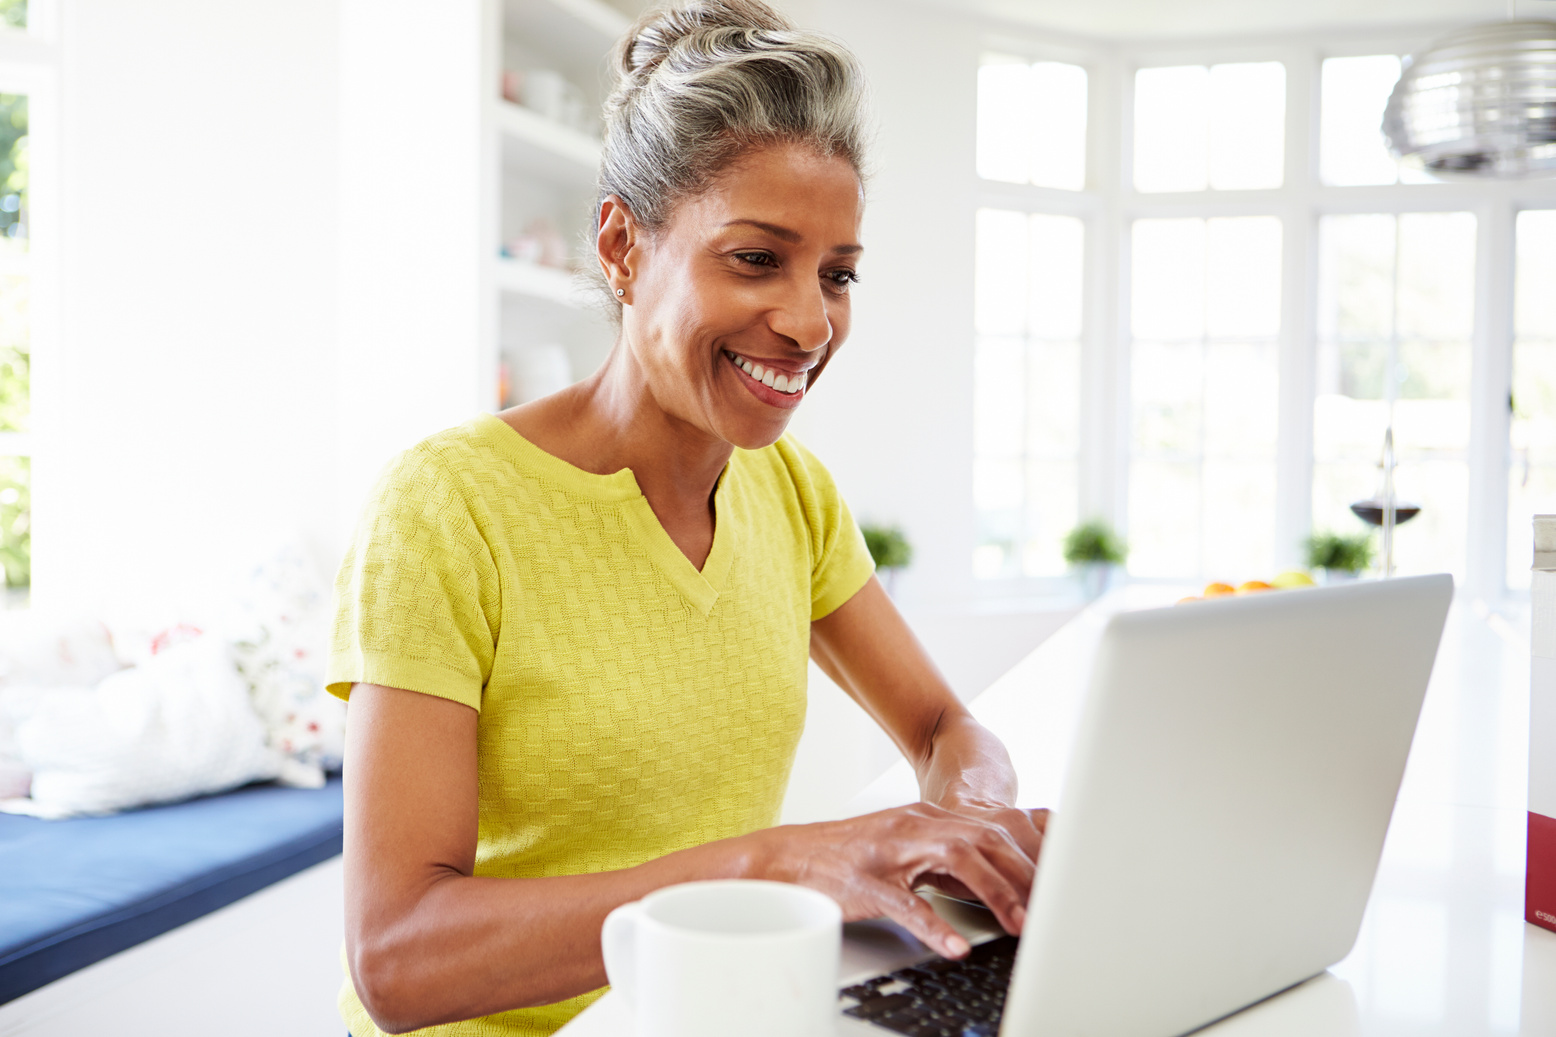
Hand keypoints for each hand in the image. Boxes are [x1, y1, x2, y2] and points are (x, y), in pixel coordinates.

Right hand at [750, 803, 1039, 958]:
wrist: (790, 856)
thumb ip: (948, 856)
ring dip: (995, 892)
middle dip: (1024, 875)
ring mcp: (890, 852)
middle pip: (985, 839)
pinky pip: (905, 904)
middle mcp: (915, 826)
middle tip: (1052, 909)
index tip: (1060, 884)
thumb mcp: (907, 847)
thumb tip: (1000, 877)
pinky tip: (955, 947)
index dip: (1031, 857)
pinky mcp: (866, 882)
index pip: (993, 830)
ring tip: (1019, 925)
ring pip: (957, 860)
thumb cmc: (850, 858)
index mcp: (928, 819)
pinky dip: (934, 926)